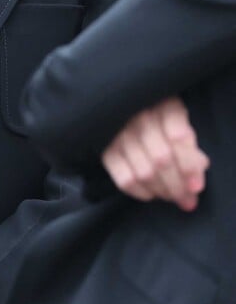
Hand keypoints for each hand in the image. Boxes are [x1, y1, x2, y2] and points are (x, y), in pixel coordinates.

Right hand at [101, 96, 209, 210]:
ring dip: (162, 191)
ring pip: (144, 173)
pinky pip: (125, 180)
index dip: (189, 166)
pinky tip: (150, 193)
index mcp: (165, 105)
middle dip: (178, 186)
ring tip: (171, 196)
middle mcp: (140, 116)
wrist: (129, 113)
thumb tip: (197, 177)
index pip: (178, 137)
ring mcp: (120, 133)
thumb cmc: (164, 122)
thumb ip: (192, 149)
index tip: (197, 186)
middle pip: (161, 159)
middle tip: (187, 199)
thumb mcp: (183, 125)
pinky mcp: (107, 150)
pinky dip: (140, 192)